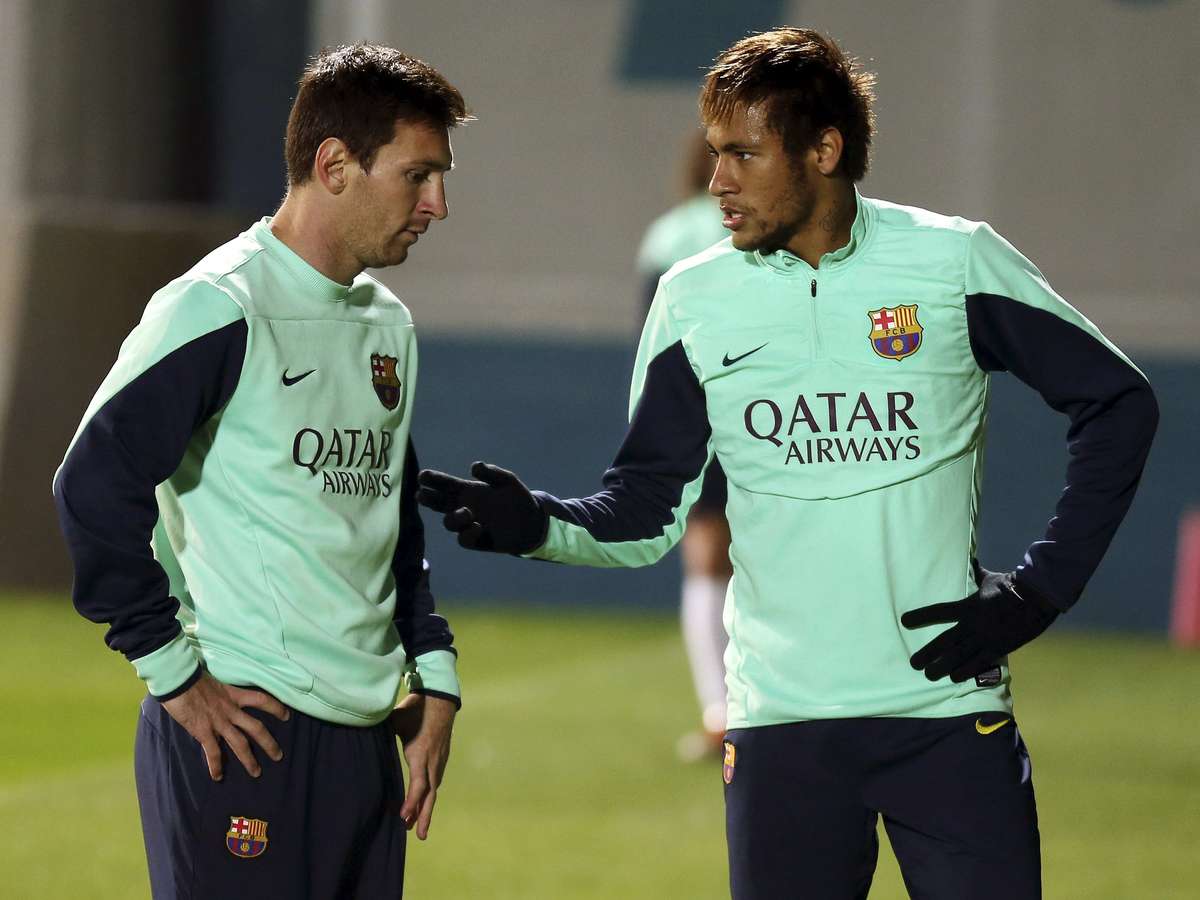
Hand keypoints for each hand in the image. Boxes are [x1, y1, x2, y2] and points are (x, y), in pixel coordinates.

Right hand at [161, 672, 288, 780]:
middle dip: (269, 743)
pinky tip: (218, 777)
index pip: (262, 700)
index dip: (276, 708)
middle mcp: (231, 710)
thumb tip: (220, 697)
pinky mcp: (204, 731)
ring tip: (256, 772)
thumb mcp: (215, 681)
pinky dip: (216, 766)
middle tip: (278, 756)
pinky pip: (213, 752)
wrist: (178, 679)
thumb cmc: (192, 676)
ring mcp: (219, 722)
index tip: (286, 716)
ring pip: (240, 743)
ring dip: (249, 760)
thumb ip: (221, 692)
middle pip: (256, 728)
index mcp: (234, 695)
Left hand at [391, 693, 456, 839]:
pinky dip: (429, 794)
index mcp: (420, 754)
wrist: (440, 698)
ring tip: (418, 825)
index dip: (411, 803)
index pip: (417, 785)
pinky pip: (435, 780)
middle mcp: (432, 761)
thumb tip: (356, 729)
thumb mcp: (396, 719)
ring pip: (434, 789)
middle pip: (430, 794)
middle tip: (419, 836)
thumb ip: (380, 730)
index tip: (403, 817)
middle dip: (424, 816)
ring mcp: (439, 759)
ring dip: (426, 807)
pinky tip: (425, 802)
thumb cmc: (416, 708)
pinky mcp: (441, 757)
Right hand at [416, 462, 546, 553]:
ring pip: (449, 522)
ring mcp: (469, 524)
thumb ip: (492, 472)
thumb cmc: (516, 497)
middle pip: (438, 503)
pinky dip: (467, 533)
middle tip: (421, 494)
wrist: (531, 522)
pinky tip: (479, 526)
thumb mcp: (507, 480)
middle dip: (428, 498)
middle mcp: (464, 507)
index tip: (422, 476)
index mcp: (468, 490)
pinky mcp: (476, 540)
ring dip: (454, 517)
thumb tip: (474, 467)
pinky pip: (463, 539)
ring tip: (468, 512)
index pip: (445, 484)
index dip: (432, 480)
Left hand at [901, 562, 1059, 682]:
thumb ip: (976, 573)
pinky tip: (953, 678)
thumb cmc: (1013, 586)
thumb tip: (970, 560)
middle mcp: (973, 625)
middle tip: (913, 663)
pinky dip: (965, 671)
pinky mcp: (999, 649)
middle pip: (944, 642)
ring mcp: (985, 639)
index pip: (939, 612)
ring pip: (958, 657)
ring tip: (928, 675)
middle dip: (927, 653)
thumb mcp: (991, 578)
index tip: (905, 622)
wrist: (1038, 599)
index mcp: (968, 606)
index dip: (921, 617)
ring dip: (941, 667)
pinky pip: (979, 663)